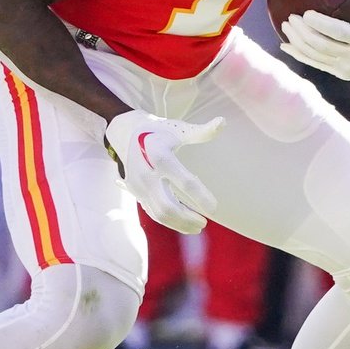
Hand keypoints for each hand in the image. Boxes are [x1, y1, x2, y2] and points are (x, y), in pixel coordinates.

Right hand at [104, 109, 222, 234]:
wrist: (126, 134)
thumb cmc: (158, 131)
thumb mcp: (178, 128)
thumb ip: (201, 131)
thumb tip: (222, 122)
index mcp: (158, 154)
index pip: (184, 181)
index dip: (200, 196)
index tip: (214, 207)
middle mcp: (146, 173)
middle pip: (167, 205)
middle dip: (187, 218)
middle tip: (205, 222)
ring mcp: (138, 185)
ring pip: (159, 214)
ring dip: (179, 224)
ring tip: (197, 226)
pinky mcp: (135, 193)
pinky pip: (152, 212)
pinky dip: (169, 221)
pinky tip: (184, 224)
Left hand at [278, 0, 349, 86]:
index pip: (340, 33)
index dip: (322, 24)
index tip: (306, 13)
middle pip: (323, 46)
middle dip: (304, 33)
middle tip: (290, 17)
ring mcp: (348, 69)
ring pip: (317, 57)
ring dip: (298, 43)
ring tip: (285, 26)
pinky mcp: (342, 74)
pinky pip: (317, 64)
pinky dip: (300, 56)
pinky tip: (285, 46)